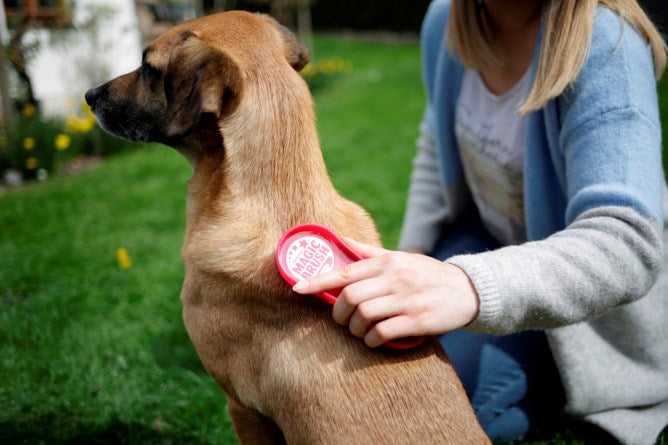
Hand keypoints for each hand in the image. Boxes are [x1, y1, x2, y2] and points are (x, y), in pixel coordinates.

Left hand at [291, 238, 480, 346]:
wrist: (467, 291)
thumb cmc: (425, 274)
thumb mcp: (399, 257)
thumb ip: (368, 252)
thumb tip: (338, 238)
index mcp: (387, 262)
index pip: (345, 271)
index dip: (318, 281)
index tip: (297, 289)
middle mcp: (395, 278)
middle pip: (351, 297)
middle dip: (338, 312)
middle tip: (341, 319)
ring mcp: (407, 300)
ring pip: (364, 316)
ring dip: (355, 328)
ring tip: (360, 330)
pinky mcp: (417, 321)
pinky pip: (382, 333)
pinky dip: (371, 340)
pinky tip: (374, 339)